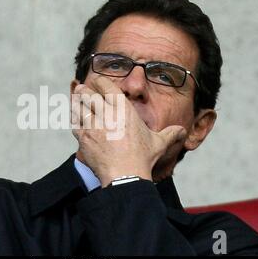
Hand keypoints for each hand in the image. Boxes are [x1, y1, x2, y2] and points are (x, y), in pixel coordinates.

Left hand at [71, 74, 186, 186]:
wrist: (125, 176)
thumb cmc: (142, 158)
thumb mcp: (159, 143)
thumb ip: (170, 134)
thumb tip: (182, 131)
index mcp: (124, 110)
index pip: (107, 87)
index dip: (100, 82)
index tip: (97, 82)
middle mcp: (107, 114)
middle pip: (89, 95)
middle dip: (84, 90)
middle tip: (81, 88)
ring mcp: (93, 126)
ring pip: (79, 107)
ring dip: (77, 102)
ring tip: (76, 99)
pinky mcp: (84, 139)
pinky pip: (75, 124)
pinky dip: (74, 120)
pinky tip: (75, 119)